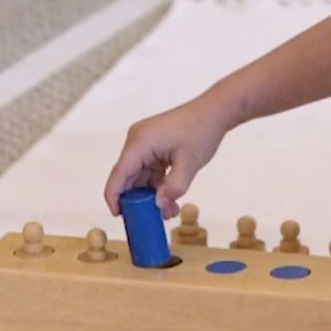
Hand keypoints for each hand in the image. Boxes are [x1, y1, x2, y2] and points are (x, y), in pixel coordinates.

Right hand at [104, 94, 229, 218]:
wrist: (216, 111)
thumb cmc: (202, 132)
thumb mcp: (189, 163)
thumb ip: (173, 188)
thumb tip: (158, 206)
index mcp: (139, 142)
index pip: (119, 174)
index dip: (114, 197)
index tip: (119, 216)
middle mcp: (137, 141)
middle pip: (128, 176)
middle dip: (139, 200)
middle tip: (150, 219)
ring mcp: (145, 142)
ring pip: (141, 175)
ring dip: (152, 194)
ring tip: (169, 212)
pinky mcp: (154, 145)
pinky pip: (150, 169)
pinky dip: (158, 184)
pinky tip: (171, 200)